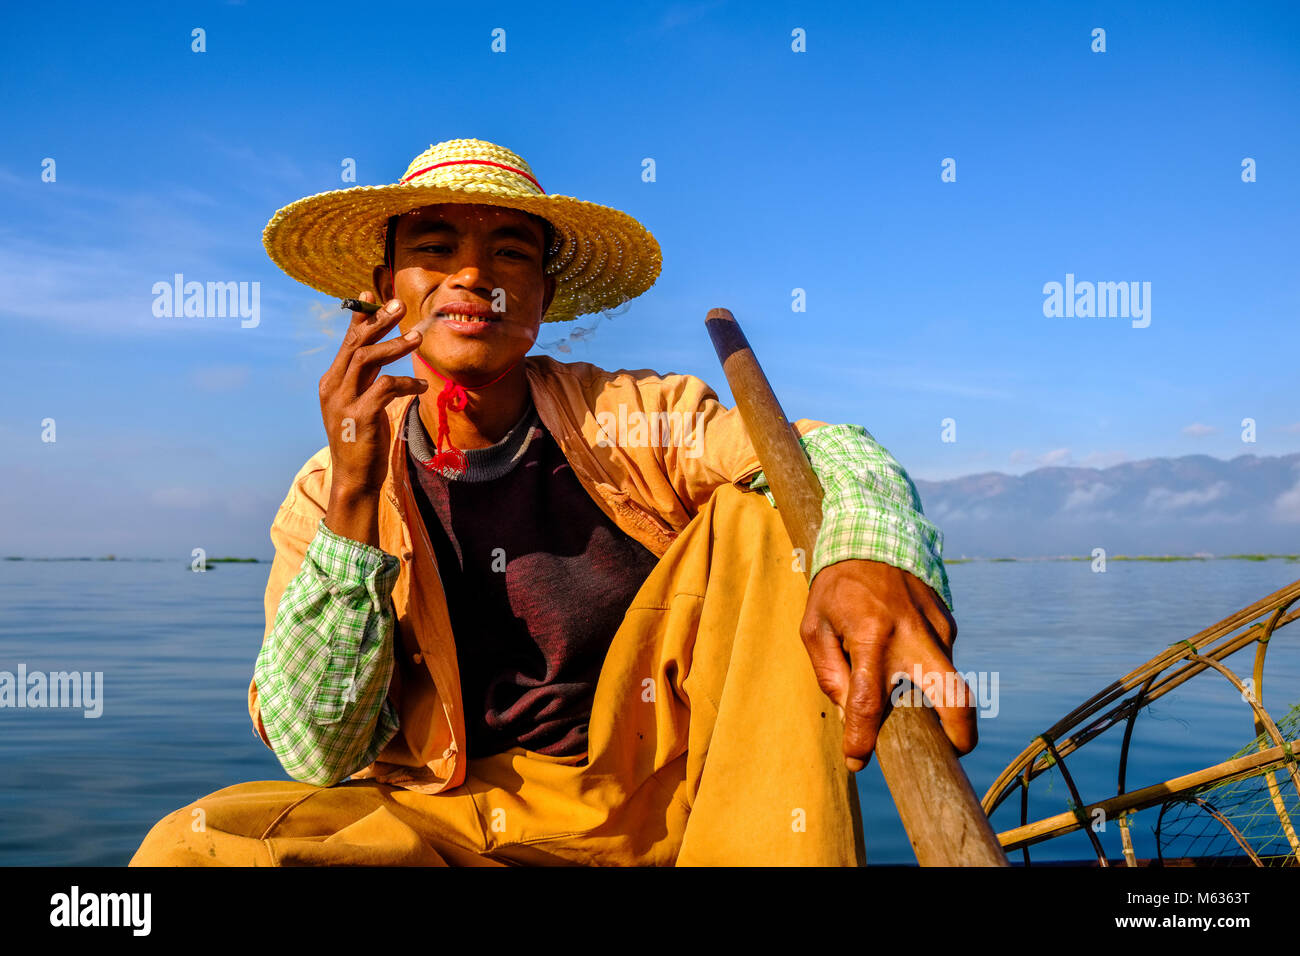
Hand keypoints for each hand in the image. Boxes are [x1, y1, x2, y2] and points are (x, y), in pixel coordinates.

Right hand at [319, 291, 427, 494]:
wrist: (354, 478)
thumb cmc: (361, 440)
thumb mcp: (358, 404)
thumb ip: (364, 380)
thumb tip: (379, 353)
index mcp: (331, 382)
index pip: (347, 342)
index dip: (360, 317)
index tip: (371, 295)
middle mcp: (333, 387)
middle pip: (356, 344)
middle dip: (378, 321)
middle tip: (400, 306)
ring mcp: (343, 402)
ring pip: (367, 359)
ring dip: (394, 346)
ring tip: (418, 338)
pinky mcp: (361, 416)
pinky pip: (386, 387)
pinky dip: (406, 382)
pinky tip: (422, 384)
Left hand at [798, 559, 975, 770]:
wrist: (872, 534)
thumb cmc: (836, 587)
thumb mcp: (814, 626)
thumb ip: (829, 672)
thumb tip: (849, 712)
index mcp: (871, 635)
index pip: (869, 703)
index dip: (862, 740)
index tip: (857, 760)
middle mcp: (911, 634)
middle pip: (953, 696)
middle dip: (960, 732)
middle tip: (951, 752)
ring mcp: (937, 627)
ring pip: (948, 678)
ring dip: (933, 695)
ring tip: (905, 687)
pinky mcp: (948, 620)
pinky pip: (941, 656)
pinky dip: (926, 666)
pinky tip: (904, 651)